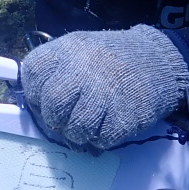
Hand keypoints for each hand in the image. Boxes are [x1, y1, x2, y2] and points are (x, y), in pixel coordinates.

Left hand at [19, 25, 188, 150]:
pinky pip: (101, 139)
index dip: (35, 95)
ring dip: (79, 133)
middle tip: (67, 119)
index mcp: (65, 50)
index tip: (45, 101)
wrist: (156, 61)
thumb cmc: (109, 60)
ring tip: (90, 123)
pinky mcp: (124, 115)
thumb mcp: (77, 51)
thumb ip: (53, 73)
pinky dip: (102, 138)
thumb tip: (36, 105)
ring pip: (74, 128)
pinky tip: (109, 123)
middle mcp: (81, 69)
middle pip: (52, 105)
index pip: (32, 76)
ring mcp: (103, 93)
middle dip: (55, 119)